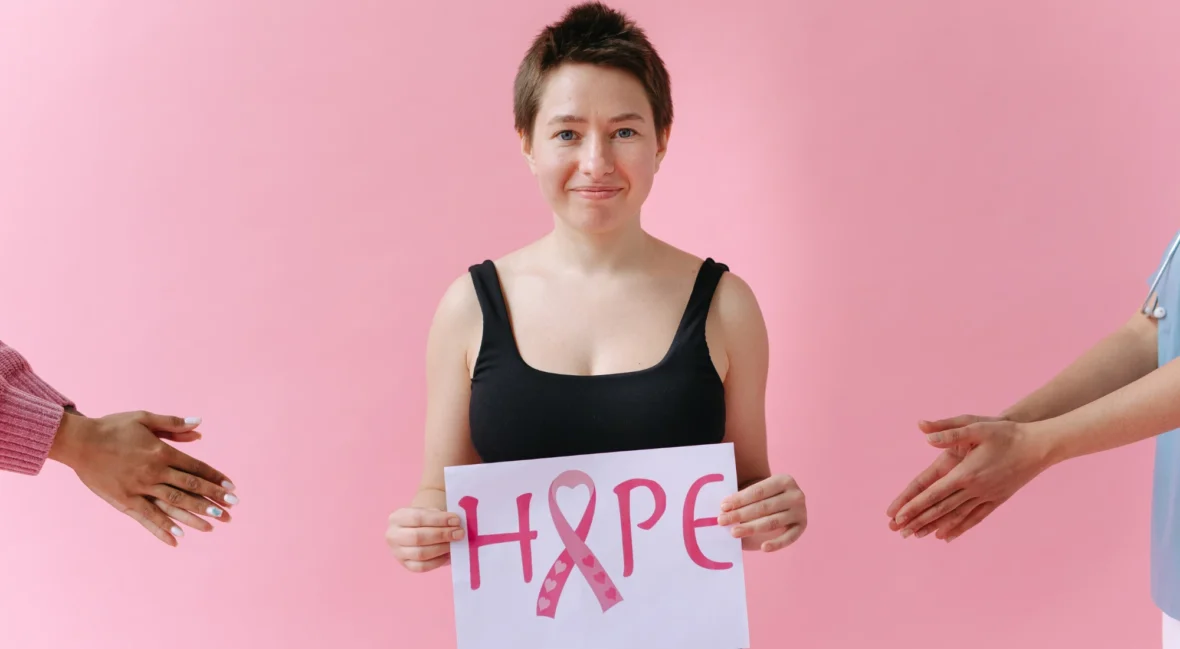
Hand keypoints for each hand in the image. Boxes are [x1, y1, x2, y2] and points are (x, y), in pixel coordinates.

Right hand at [49, 411, 238, 546]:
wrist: (80, 441)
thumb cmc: (113, 427)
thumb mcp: (145, 418)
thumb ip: (173, 425)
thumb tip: (199, 426)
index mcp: (162, 452)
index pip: (196, 467)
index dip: (215, 478)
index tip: (231, 487)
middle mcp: (154, 472)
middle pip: (190, 488)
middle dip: (213, 499)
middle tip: (232, 508)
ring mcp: (139, 488)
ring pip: (173, 504)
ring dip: (195, 515)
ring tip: (214, 524)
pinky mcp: (124, 501)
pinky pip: (147, 517)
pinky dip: (163, 528)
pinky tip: (178, 537)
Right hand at [386, 506, 464, 571]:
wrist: (416, 529)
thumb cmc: (426, 519)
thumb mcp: (429, 512)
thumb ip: (440, 516)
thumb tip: (456, 525)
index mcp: (396, 518)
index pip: (417, 518)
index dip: (438, 519)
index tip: (456, 520)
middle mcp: (392, 536)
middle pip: (418, 537)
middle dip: (442, 535)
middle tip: (459, 533)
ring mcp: (397, 553)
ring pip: (420, 553)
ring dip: (442, 548)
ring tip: (455, 542)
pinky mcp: (406, 565)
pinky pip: (423, 566)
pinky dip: (438, 560)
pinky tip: (449, 554)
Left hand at [717, 474, 806, 551]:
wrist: (784, 504)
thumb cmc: (764, 497)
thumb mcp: (756, 492)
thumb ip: (743, 499)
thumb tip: (724, 509)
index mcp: (784, 480)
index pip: (758, 491)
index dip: (739, 499)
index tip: (723, 507)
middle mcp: (795, 495)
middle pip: (764, 507)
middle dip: (740, 514)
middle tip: (722, 521)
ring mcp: (801, 511)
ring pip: (772, 522)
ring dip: (751, 528)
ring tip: (734, 532)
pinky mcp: (802, 527)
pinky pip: (789, 538)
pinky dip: (776, 544)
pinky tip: (763, 548)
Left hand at [888, 417, 1051, 540]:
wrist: (1040, 446)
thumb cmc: (1006, 433)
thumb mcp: (976, 426)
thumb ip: (949, 432)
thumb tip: (925, 434)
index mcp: (966, 472)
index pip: (934, 493)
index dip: (915, 505)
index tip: (899, 516)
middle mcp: (975, 488)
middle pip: (942, 508)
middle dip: (919, 520)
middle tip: (901, 531)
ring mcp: (987, 496)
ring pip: (957, 516)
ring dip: (936, 526)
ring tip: (919, 536)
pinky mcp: (998, 499)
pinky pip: (976, 517)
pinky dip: (961, 527)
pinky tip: (949, 536)